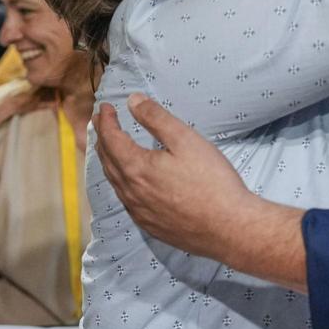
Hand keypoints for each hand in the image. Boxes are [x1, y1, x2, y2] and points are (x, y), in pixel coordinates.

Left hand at [94, 94, 258, 263]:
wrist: (228, 227)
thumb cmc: (211, 181)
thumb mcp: (186, 140)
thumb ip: (156, 118)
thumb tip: (133, 101)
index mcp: (136, 168)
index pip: (111, 139)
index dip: (106, 121)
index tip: (105, 107)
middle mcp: (131, 192)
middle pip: (107, 161)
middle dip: (102, 139)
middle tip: (100, 124)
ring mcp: (139, 212)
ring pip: (115, 183)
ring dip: (109, 162)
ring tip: (110, 149)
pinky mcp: (149, 225)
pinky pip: (126, 200)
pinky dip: (120, 183)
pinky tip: (129, 182)